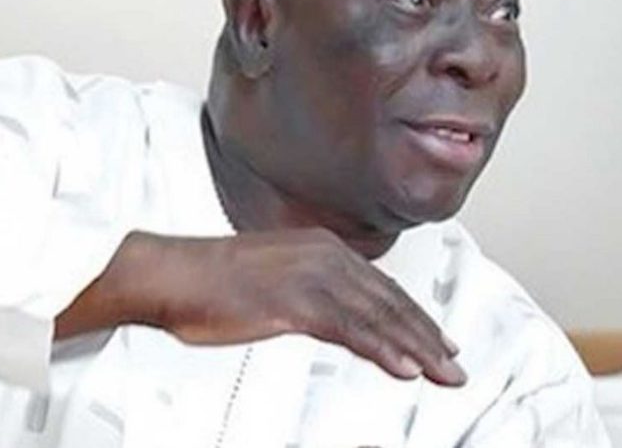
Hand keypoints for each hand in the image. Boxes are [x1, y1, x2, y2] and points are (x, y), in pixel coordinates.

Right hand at [59, 229, 464, 386]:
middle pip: (389, 301)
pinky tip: (404, 369)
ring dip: (415, 348)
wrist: (168, 274)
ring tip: (442, 374)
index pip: (381, 286)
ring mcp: (310, 276)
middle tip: (453, 364)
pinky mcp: (294, 301)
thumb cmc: (207, 280)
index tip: (436, 338)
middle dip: (425, 335)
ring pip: (378, 317)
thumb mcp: (270, 279)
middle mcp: (323, 254)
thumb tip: (327, 316)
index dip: (413, 315)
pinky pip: (350, 330)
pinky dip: (382, 350)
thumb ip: (306, 291)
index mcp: (320, 246)